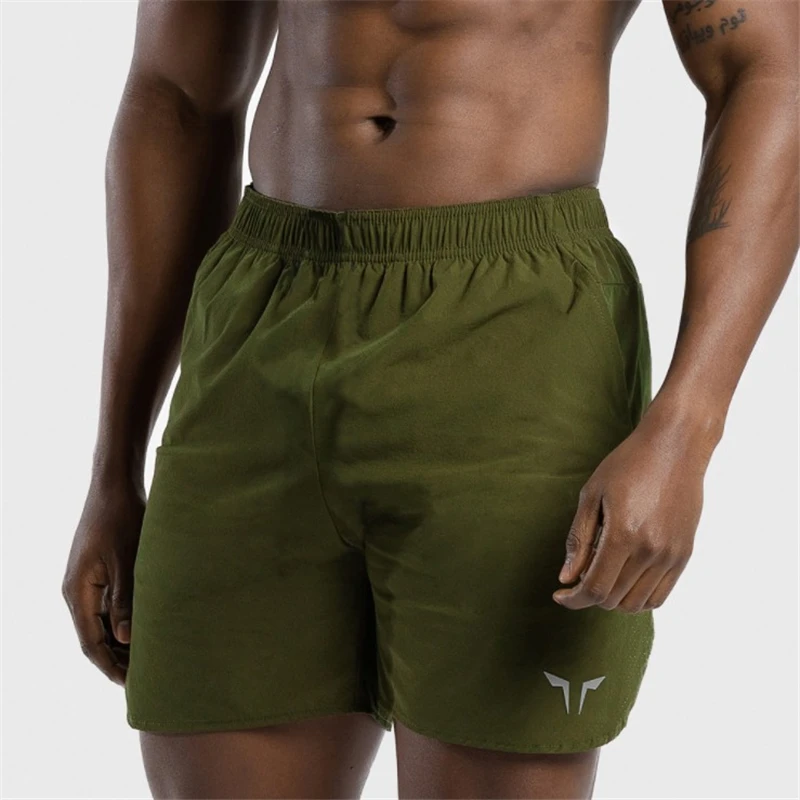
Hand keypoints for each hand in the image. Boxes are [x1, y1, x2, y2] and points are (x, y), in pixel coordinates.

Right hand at [62, 476, 144, 684]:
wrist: (115, 486)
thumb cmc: (123, 518)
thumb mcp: (128, 561)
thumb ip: (125, 600)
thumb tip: (126, 638)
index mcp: (78, 593)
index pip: (91, 643)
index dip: (111, 666)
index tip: (132, 685)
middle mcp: (78, 592)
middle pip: (96, 637)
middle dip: (119, 659)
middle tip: (147, 678)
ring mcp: (88, 582)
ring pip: (104, 623)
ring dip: (124, 641)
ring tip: (151, 659)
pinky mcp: (100, 572)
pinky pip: (109, 606)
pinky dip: (126, 620)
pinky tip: (147, 628)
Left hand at [553, 405, 716, 612]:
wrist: (675, 447)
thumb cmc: (628, 464)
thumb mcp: (592, 496)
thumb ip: (579, 540)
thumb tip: (567, 577)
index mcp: (623, 534)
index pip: (595, 588)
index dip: (573, 599)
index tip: (560, 595)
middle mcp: (650, 551)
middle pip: (613, 599)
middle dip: (589, 596)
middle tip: (577, 578)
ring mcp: (671, 555)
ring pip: (637, 604)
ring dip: (613, 599)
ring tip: (600, 576)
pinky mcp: (684, 554)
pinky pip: (660, 596)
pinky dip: (637, 598)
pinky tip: (623, 579)